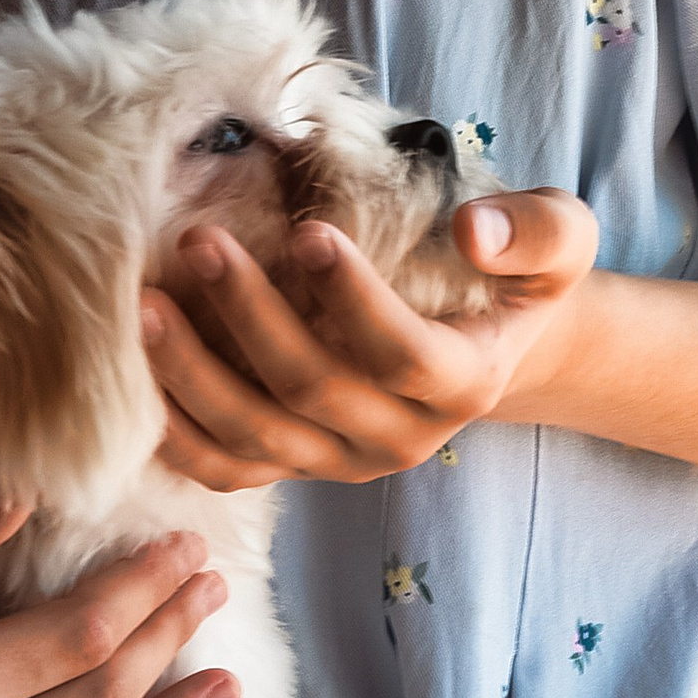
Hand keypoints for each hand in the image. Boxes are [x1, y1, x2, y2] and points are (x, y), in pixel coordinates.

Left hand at [143, 190, 601, 490]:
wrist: (493, 335)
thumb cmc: (518, 274)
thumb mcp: (564, 236)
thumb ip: (536, 231)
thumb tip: (473, 233)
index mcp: (464, 382)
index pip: (404, 354)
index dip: (357, 301)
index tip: (313, 230)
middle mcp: (400, 437)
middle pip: (314, 391)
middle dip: (251, 317)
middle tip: (200, 240)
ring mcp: (340, 460)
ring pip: (257, 439)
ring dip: (194, 377)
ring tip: (146, 305)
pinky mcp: (296, 463)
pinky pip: (226, 467)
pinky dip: (176, 432)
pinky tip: (133, 376)